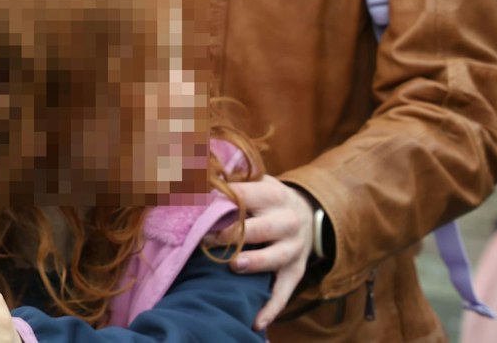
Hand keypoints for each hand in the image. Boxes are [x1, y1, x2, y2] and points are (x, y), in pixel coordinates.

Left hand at [208, 175, 313, 331]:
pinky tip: (255, 322)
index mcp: (273, 194)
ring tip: (234, 266)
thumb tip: (189, 174)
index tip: (194, 207)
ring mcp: (294, 249)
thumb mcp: (254, 182)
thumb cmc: (267, 199)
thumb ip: (228, 180)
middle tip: (206, 239)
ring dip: (254, 263)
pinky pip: (284, 293)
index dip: (220, 202)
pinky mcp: (296, 271)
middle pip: (260, 229)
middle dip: (232, 235)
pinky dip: (271, 309)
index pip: (244, 196)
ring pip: (275, 258)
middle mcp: (287, 221)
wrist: (307, 213)